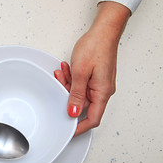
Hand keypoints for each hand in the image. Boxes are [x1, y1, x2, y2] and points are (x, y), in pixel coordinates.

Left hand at [54, 1, 129, 135]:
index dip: (80, 128)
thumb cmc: (96, 46)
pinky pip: (81, 84)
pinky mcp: (95, 77)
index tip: (68, 132)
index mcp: (103, 92)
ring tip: (62, 73)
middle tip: (59, 85)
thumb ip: (76, 95)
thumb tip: (74, 113)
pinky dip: (72, 79)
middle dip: (67, 96)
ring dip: (68, 85)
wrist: (104, 30)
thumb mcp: (81, 72)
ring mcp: (99, 84)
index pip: (93, 119)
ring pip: (80, 93)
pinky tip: (66, 70)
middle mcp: (103, 90)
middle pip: (83, 105)